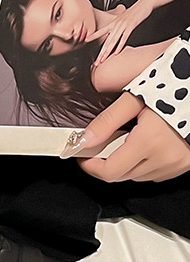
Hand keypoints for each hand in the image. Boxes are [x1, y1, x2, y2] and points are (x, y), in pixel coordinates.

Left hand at [69, 92, 189, 181]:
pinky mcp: (186, 164)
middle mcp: (165, 158)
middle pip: (122, 176)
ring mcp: (177, 164)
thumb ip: (107, 121)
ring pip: (139, 176)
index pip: (109, 172)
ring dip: (127, 163)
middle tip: (104, 143)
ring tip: (130, 138)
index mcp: (149, 141)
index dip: (90, 166)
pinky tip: (148, 144)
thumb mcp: (134, 97)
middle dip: (107, 162)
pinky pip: (157, 172)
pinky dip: (146, 162)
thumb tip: (84, 139)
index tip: (83, 156)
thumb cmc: (174, 86)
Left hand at [90, 1, 152, 65]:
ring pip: (112, 40)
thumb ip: (117, 26)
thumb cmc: (134, 12)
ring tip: (103, 59)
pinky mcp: (130, 26)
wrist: (144, 4)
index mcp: (113, 23)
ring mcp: (122, 25)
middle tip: (96, 61)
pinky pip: (124, 37)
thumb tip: (114, 32)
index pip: (101, 31)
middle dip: (101, 52)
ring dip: (107, 51)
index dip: (93, 35)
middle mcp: (116, 25)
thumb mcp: (123, 18)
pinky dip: (119, 45)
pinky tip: (116, 52)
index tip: (86, 40)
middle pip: (106, 41)